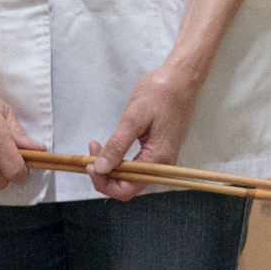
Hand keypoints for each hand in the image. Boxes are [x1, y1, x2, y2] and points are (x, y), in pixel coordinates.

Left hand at [87, 62, 203, 200]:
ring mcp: (160, 159)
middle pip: (127, 186)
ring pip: (130, 176)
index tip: (90, 164)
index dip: (104, 183)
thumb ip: (117, 146)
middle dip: (104, 174)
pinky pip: (135, 165)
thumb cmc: (159, 94)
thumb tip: (100, 168)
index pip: (126, 189)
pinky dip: (119, 160)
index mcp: (157, 160)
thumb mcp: (134, 118)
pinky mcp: (157, 151)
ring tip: (96, 147)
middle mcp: (161, 166)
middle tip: (91, 152)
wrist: (180, 79)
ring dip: (110, 167)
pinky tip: (109, 147)